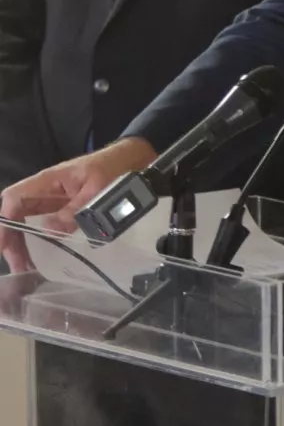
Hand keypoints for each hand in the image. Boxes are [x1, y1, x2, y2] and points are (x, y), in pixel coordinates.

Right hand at [0, 139, 157, 271]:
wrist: (130, 159)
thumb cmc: (113, 169)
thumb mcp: (98, 190)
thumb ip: (75, 210)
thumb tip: (49, 231)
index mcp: (48, 180)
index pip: (15, 198)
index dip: (5, 221)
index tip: (5, 244)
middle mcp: (44, 190)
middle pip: (14, 213)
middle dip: (11, 239)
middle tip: (17, 264)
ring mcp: (51, 199)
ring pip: (25, 220)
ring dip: (21, 242)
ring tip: (24, 266)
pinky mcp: (61, 207)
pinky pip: (41, 223)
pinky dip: (36, 240)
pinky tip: (38, 256)